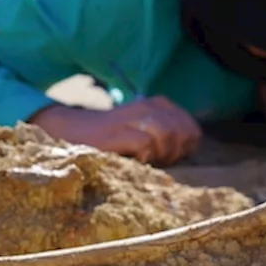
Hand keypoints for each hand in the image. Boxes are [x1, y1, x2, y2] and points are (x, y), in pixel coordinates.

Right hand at [29, 97, 201, 165]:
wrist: (73, 132)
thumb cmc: (114, 139)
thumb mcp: (145, 132)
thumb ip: (170, 137)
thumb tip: (191, 150)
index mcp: (158, 105)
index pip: (192, 129)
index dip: (186, 148)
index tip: (170, 156)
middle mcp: (147, 107)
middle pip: (182, 132)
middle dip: (176, 152)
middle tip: (159, 160)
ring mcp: (131, 118)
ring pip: (166, 134)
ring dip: (161, 153)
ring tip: (147, 159)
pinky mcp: (117, 133)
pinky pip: (145, 143)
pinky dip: (144, 156)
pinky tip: (134, 159)